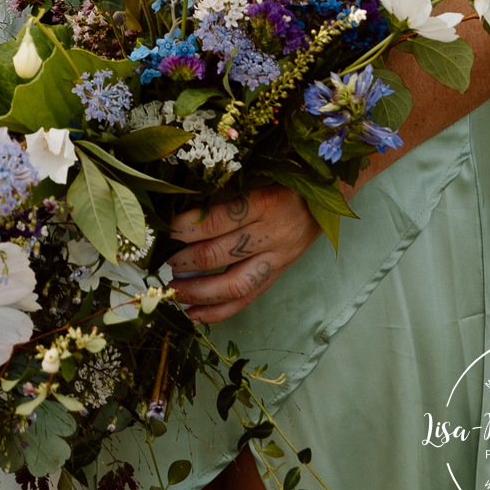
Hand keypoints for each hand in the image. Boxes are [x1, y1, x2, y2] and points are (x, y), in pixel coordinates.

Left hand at [167, 186, 320, 323]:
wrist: (327, 195)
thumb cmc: (284, 177)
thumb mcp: (257, 174)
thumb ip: (224, 191)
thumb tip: (180, 209)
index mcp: (264, 202)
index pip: (217, 220)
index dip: (186, 228)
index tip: (164, 229)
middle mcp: (272, 233)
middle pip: (221, 254)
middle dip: (186, 260)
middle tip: (163, 260)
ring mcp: (277, 258)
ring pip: (235, 285)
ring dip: (199, 292)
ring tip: (174, 291)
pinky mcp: (278, 274)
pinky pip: (248, 299)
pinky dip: (219, 311)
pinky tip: (195, 314)